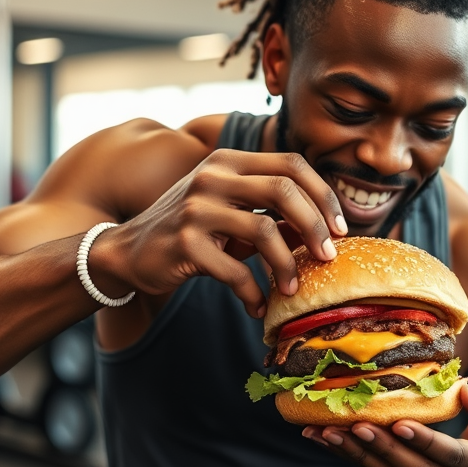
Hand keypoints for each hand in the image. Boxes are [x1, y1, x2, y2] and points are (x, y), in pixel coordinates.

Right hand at [97, 149, 346, 316]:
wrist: (128, 252)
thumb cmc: (191, 231)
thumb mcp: (231, 211)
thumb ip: (271, 212)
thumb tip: (324, 230)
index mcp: (230, 161)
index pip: (292, 164)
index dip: (323, 195)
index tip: (339, 228)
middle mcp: (213, 176)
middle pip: (285, 190)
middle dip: (315, 226)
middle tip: (328, 257)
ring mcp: (197, 207)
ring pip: (265, 231)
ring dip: (287, 265)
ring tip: (291, 288)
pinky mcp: (185, 243)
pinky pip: (235, 270)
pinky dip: (253, 292)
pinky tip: (257, 305)